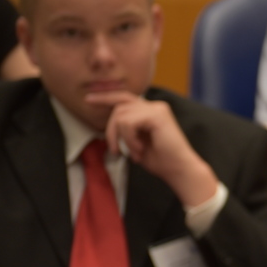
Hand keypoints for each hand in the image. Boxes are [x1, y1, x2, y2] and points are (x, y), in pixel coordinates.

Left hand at [88, 92, 217, 206]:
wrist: (179, 169)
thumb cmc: (161, 160)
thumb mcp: (137, 141)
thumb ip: (126, 129)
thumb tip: (111, 124)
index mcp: (151, 110)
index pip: (123, 98)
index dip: (104, 97)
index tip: (88, 100)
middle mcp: (155, 105)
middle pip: (118, 107)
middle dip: (110, 130)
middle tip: (115, 150)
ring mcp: (157, 109)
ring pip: (121, 116)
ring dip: (122, 138)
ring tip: (134, 153)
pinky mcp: (157, 115)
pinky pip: (128, 123)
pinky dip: (130, 140)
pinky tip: (140, 149)